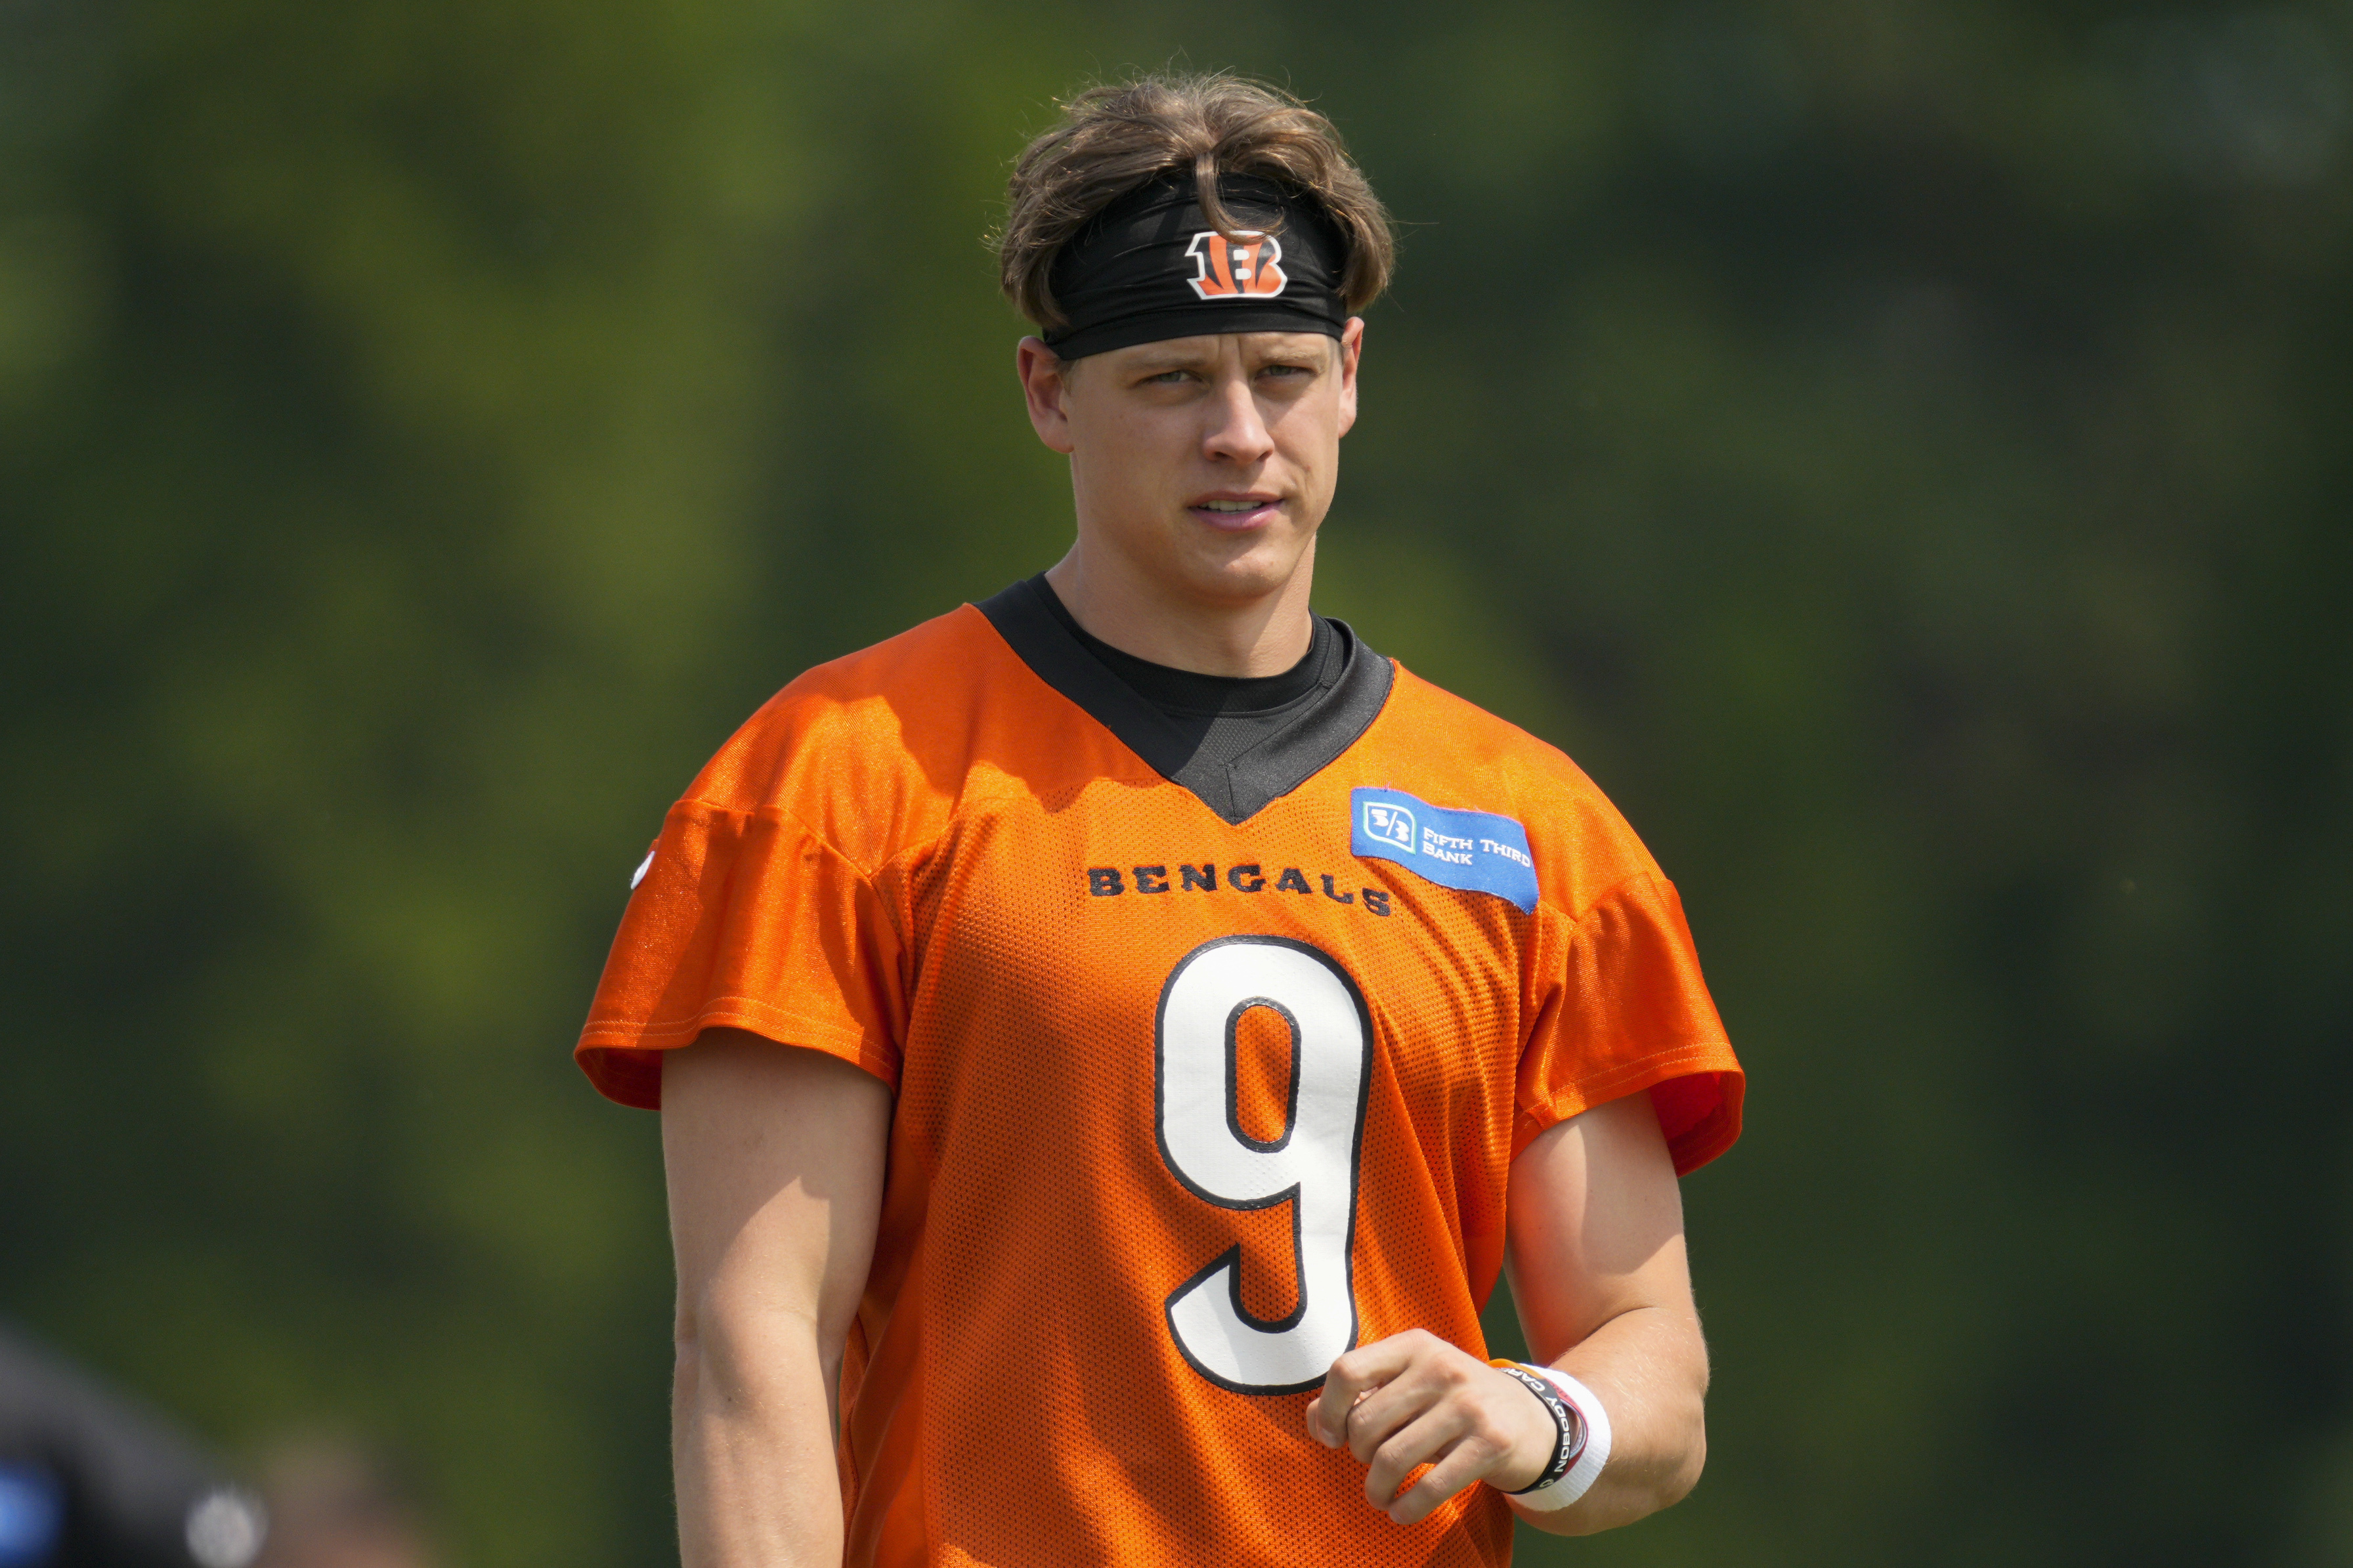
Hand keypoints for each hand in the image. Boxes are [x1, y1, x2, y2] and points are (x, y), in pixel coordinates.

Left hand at [1305, 1329, 1559, 1524]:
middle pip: (1366, 1423)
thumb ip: (1361, 1395)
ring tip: (1380, 1495)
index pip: (1347, 1371)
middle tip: (1371, 1464)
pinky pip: (1430, 1486)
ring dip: (1377, 1488)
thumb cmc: (1454, 1403)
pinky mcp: (1490, 1443)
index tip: (1332, 1436)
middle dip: (1359, 1454)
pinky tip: (1401, 1512)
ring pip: (1393, 1458)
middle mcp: (1441, 1367)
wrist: (1532, 1420)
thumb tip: (1315, 1421)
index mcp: (1414, 1345)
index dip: (1329, 1409)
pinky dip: (1407, 1507)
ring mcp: (1468, 1404)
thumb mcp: (1412, 1384)